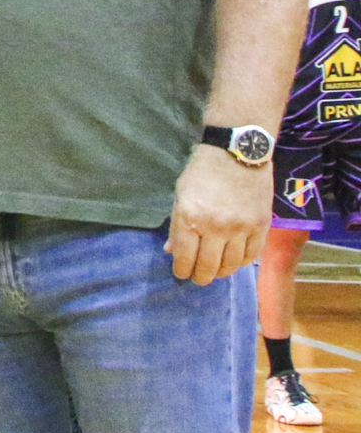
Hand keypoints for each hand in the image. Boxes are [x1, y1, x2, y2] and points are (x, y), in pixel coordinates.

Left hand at [164, 145, 271, 284]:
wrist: (237, 153)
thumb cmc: (202, 171)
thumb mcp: (181, 194)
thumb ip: (177, 225)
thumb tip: (171, 251)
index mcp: (189, 216)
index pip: (184, 255)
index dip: (181, 269)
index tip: (181, 274)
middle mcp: (215, 226)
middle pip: (207, 265)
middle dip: (200, 277)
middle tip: (198, 279)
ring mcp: (240, 228)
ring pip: (231, 265)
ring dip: (221, 272)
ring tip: (215, 272)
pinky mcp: (260, 226)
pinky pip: (251, 255)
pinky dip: (242, 262)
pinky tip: (235, 261)